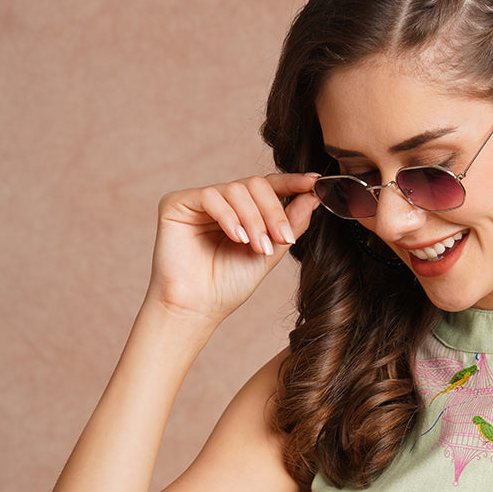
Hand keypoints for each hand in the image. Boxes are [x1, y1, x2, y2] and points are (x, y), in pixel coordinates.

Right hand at [145, 173, 321, 323]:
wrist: (197, 308)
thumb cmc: (228, 286)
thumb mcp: (269, 253)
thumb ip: (290, 224)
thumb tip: (314, 196)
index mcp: (242, 211)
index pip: (268, 187)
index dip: (292, 183)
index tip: (315, 182)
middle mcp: (221, 201)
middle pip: (255, 184)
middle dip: (273, 212)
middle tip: (282, 239)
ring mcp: (199, 200)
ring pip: (236, 190)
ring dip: (254, 220)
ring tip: (257, 247)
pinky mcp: (177, 203)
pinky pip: (211, 196)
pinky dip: (229, 216)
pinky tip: (237, 238)